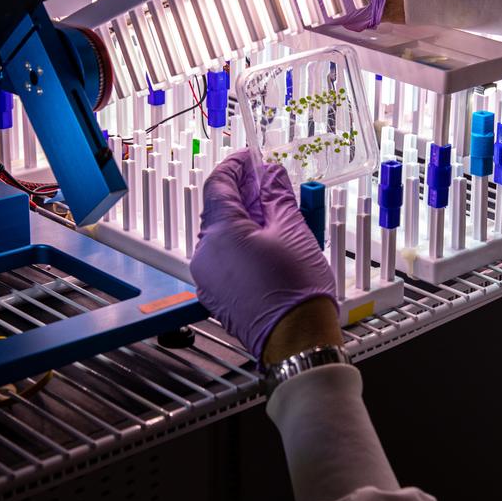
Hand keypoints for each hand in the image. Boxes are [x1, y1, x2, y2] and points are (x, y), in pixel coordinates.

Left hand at [190, 150, 338, 363]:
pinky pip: (223, 259)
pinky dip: (240, 245)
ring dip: (243, 221)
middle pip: (218, 210)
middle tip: (270, 185)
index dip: (235, 166)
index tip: (252, 159)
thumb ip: (278, 196)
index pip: (218, 184)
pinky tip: (266, 245)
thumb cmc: (297, 289)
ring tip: (275, 217)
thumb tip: (271, 174)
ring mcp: (207, 278)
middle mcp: (205, 253)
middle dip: (243, 194)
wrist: (297, 342)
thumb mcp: (293, 230)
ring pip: (221, 236)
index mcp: (220, 232)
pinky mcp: (216, 296)